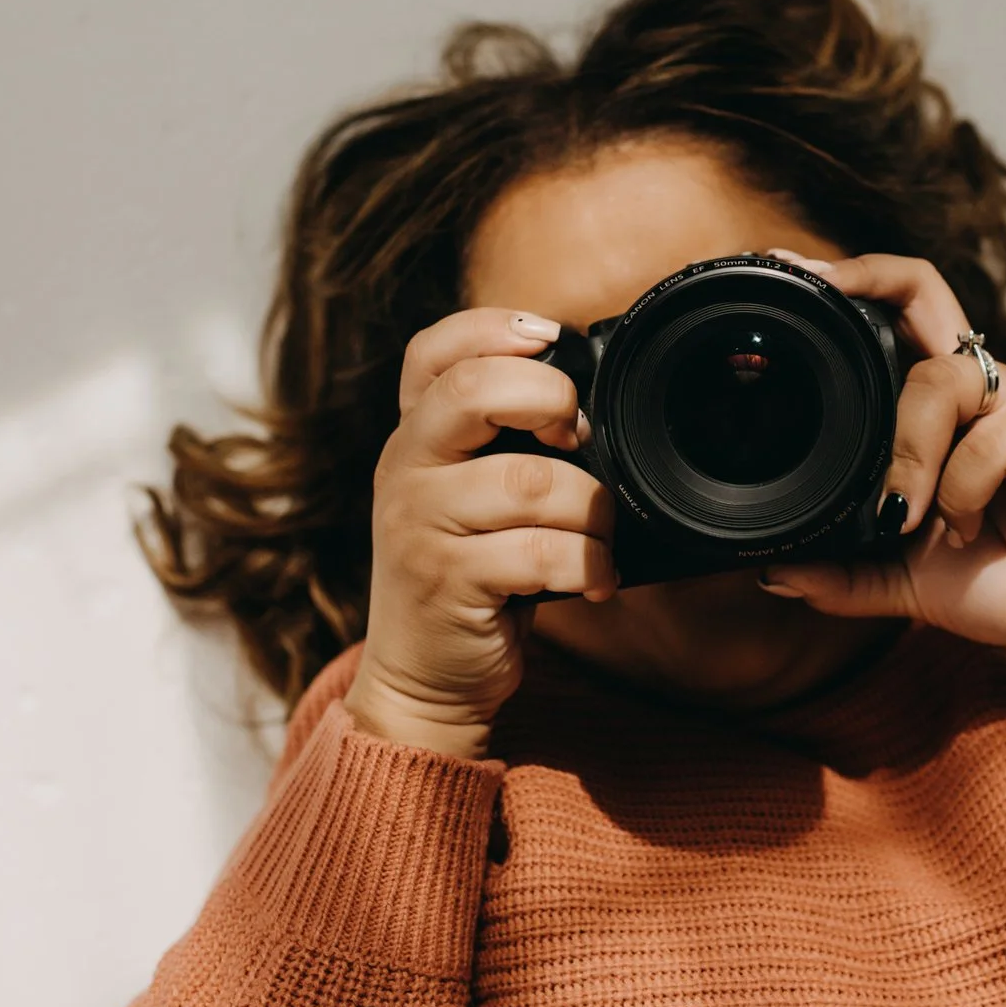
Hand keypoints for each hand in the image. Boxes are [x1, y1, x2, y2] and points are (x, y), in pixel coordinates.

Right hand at [347, 307, 617, 757]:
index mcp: (414, 436)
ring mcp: (419, 525)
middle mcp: (404, 469)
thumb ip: (499, 443)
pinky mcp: (448, 581)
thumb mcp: (465, 495)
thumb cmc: (466, 573)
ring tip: (601, 534)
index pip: (432, 352)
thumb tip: (588, 402)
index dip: (492, 328)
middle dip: (549, 401)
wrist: (421, 677)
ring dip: (590, 507)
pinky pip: (541, 552)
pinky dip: (588, 564)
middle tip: (578, 437)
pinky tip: (594, 578)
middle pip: (471, 392)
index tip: (550, 339)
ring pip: (528, 481)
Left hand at [755, 250, 1005, 669]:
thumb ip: (845, 574)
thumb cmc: (1003, 573)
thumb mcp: (905, 578)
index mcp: (933, 407)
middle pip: (920, 288)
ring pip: (936, 381)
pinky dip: (960, 492)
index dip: (844, 288)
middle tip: (817, 287)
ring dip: (907, 450)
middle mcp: (969, 387)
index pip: (889, 318)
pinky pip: (985, 442)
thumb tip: (774, 573)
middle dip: (863, 278)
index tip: (787, 273)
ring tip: (902, 514)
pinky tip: (963, 530)